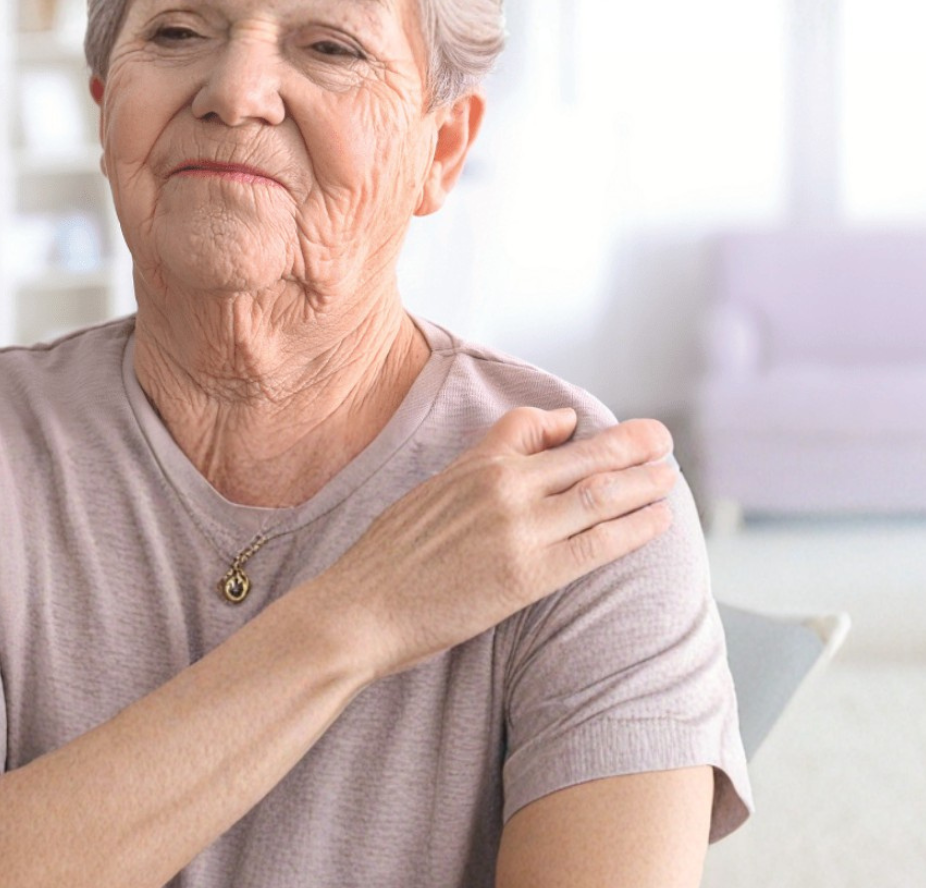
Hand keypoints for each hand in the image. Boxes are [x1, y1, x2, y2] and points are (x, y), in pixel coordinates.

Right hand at [314, 407, 675, 680]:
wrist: (362, 607)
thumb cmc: (387, 559)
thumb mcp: (426, 494)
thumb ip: (472, 473)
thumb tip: (508, 465)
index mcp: (475, 462)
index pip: (536, 423)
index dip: (569, 426)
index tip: (588, 432)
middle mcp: (502, 484)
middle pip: (584, 453)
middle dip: (630, 444)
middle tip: (661, 439)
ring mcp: (518, 527)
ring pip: (600, 493)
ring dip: (643, 481)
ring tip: (669, 476)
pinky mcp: (528, 574)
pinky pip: (598, 544)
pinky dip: (635, 528)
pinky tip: (658, 521)